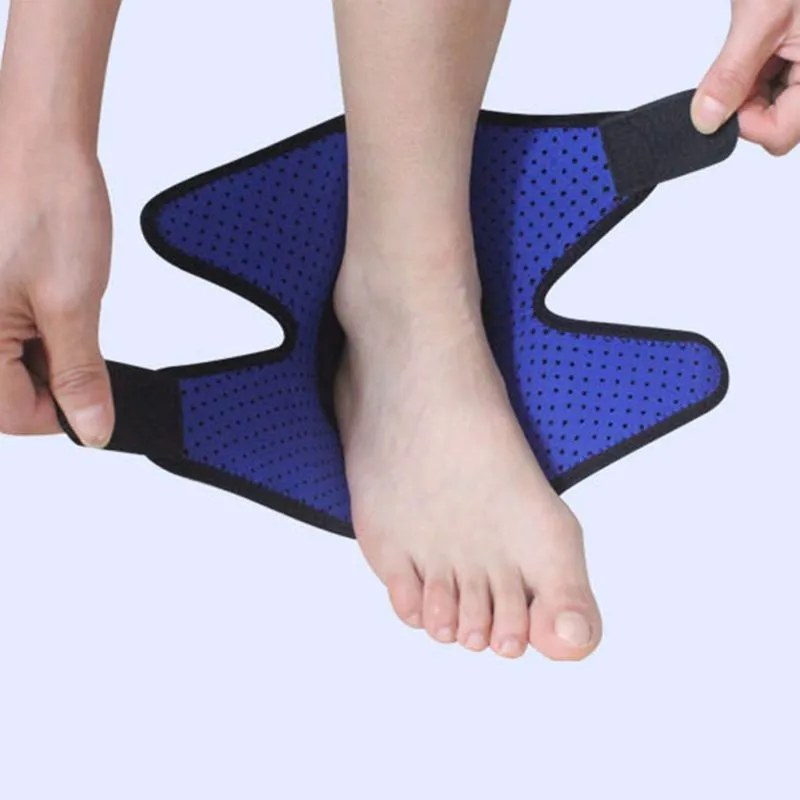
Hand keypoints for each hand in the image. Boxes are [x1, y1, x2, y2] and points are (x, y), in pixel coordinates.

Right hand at [0, 136, 113, 446]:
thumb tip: (93, 428)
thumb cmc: (50, 208)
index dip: (59, 417)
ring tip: (63, 316)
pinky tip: (48, 306)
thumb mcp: (74, 305)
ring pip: (0, 362)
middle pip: (0, 390)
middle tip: (81, 353)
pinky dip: (28, 332)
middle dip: (47, 384)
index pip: (9, 414)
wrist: (39, 141)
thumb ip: (80, 375)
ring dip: (38, 358)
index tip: (94, 405)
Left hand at [692, 0, 799, 154]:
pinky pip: (778, 78)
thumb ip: (732, 74)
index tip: (724, 96)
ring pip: (776, 102)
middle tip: (738, 62)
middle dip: (748, 102)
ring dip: (752, 83)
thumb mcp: (763, 16)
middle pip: (779, 122)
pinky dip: (759, 67)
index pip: (780, 134)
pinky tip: (758, 39)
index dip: (745, 123)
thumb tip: (706, 119)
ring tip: (755, 39)